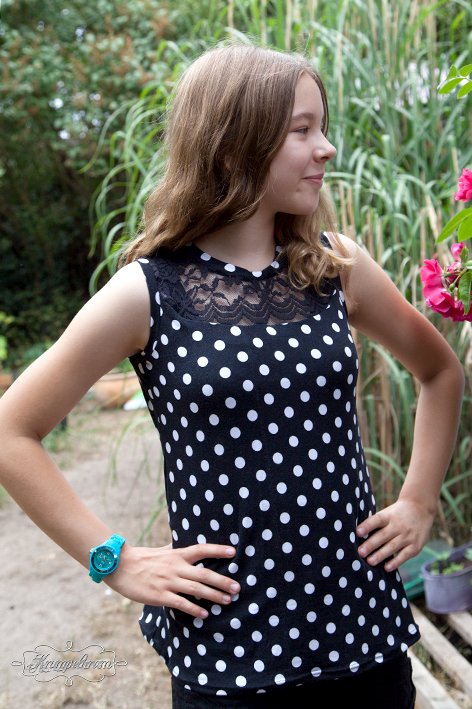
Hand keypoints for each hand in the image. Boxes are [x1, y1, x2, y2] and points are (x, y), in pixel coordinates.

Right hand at [105, 543, 239, 617]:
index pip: (201, 549)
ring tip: (227, 601)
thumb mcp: (160, 551)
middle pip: (204, 573)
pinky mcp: (159, 595)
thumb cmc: (141, 558)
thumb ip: (173, 549)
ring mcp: (168, 581)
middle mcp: (175, 567)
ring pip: (196, 589)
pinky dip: (194, 608)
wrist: (120, 566)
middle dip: (222, 581)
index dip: (217, 550)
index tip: (233, 552)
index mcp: (176, 554)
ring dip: (213, 595)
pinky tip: (204, 614)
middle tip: (237, 587)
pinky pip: (180, 603)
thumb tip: (181, 543)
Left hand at [356, 499, 433, 571]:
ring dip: (381, 555)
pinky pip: (404, 555)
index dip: (367, 526)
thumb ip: (375, 524)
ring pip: (392, 546)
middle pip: (383, 535)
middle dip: (371, 545)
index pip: (377, 520)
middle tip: (360, 552)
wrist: (421, 508)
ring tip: (370, 562)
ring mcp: (408, 536)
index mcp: (388, 516)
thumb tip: (356, 536)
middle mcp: (398, 526)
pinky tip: (387, 568)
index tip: (357, 532)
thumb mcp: (386, 513)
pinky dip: (396, 562)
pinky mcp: (415, 546)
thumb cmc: (396, 514)